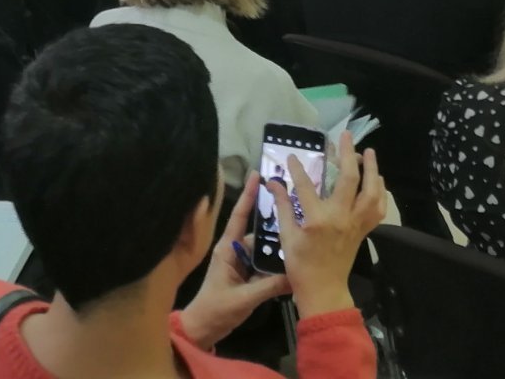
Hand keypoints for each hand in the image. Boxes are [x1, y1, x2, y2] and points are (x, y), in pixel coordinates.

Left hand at [181, 172, 289, 349]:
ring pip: (263, 250)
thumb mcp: (243, 298)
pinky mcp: (246, 276)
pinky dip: (276, 264)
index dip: (248, 195)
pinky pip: (264, 265)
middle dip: (274, 224)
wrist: (204, 329)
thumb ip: (269, 286)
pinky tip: (293, 262)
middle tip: (296, 211)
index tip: (257, 174)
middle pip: (257, 232)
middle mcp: (234, 251)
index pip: (238, 216)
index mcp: (227, 249)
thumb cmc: (216, 310)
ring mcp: (241, 264)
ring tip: (300, 238)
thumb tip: (295, 275)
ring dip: (278, 248)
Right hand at [267, 133, 384, 319]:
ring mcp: (355, 224)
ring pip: (371, 191)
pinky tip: (376, 180)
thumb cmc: (301, 266)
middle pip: (350, 179)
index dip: (298, 168)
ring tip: (368, 152)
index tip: (292, 156)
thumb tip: (272, 183)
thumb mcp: (286, 236)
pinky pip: (377, 207)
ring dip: (372, 169)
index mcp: (318, 220)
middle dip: (348, 154)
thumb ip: (282, 206)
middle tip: (345, 136)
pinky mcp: (363, 230)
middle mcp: (341, 217)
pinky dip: (379, 191)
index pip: (307, 185)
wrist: (324, 290)